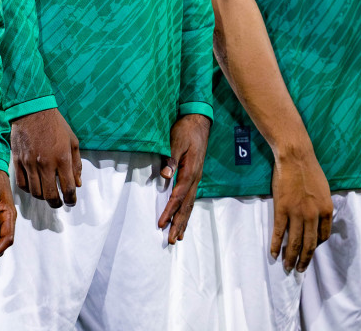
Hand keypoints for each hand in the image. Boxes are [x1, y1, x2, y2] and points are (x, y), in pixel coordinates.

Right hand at [10, 108, 80, 206]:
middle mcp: (45, 164)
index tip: (71, 201)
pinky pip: (22, 184)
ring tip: (47, 194)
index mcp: (62, 159)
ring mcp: (30, 164)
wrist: (33, 110)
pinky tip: (34, 186)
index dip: (71, 199)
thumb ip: (76, 164)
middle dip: (57, 203)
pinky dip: (29, 189)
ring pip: (36, 192)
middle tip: (59, 202)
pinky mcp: (18, 161)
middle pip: (51, 195)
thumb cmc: (55, 124)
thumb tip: (77, 184)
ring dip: (43, 197)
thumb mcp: (72, 141)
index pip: (68, 188)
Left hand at [158, 113, 210, 243]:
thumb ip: (171, 159)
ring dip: (183, 220)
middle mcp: (195, 178)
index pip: (178, 196)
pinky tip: (183, 217)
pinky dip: (186, 211)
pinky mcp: (194, 175)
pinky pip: (191, 197)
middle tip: (171, 240)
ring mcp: (196, 178)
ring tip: (178, 236)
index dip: (169, 211)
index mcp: (190, 172)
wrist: (199, 121)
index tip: (161, 224)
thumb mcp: (176, 141)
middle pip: (186, 206)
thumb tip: (165, 176)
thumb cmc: (186, 130)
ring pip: (190, 204)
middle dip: (178, 223)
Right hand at [270, 143, 330, 272]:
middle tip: (300, 270)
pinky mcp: (282, 209)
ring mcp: (297, 213)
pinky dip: (275, 245)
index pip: (322, 236)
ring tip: (287, 266)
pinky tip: (273, 254)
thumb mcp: (324, 190)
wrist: (296, 157)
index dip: (315, 246)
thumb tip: (318, 220)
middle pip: (309, 244)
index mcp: (326, 210)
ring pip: (294, 242)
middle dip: (304, 260)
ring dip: (290, 257)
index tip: (309, 250)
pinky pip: (278, 232)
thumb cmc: (310, 170)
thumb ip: (322, 207)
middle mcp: (313, 215)